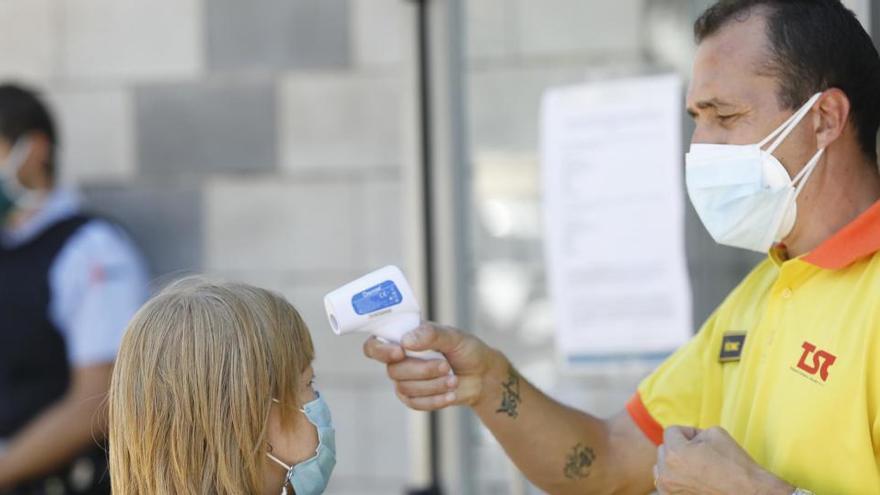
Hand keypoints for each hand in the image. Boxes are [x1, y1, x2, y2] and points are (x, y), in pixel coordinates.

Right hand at [362, 322, 502, 410]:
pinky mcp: (415, 398)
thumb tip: (406, 341)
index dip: (381, 350)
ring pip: (404, 388)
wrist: (482, 375)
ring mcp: (405, 380)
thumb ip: (430, 334)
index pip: (374, 345)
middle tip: (445, 366)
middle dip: (422, 370)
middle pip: (393, 371)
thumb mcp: (453, 336)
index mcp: (404, 338)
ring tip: (453, 380)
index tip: (400, 351)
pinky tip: (450, 394)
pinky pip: (415, 403)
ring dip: (432, 386)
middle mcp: (400, 359)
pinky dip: (435, 400)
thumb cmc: (466, 350)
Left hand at [653, 426, 792, 494]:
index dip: (688, 432)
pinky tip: (694, 482)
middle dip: (680, 448)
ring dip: (674, 465)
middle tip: (702, 456)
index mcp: (674, 453)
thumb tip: (684, 438)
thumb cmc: (735, 465)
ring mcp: (667, 491)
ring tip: (697, 470)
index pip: (671, 431)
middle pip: (664, 449)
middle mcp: (666, 474)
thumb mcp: (715, 433)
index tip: (704, 442)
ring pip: (662, 467)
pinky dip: (676, 481)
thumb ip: (693, 432)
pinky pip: (666, 484)